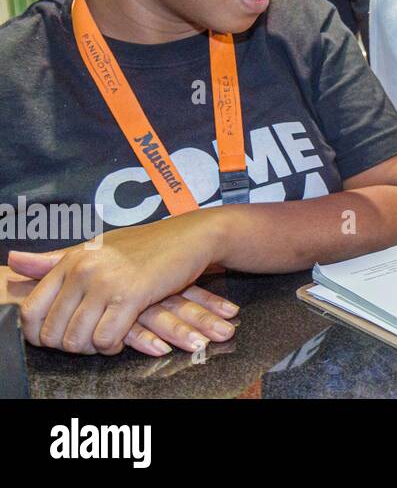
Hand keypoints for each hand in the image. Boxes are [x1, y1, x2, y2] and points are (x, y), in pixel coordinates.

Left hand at [7, 211, 223, 354]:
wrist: (191, 237)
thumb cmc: (145, 244)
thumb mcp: (96, 248)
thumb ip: (54, 260)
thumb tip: (13, 261)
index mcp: (71, 260)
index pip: (31, 310)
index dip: (39, 334)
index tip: (58, 337)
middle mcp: (83, 271)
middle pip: (53, 332)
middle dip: (70, 345)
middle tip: (89, 340)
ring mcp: (106, 283)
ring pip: (78, 339)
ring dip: (91, 348)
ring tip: (106, 339)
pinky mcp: (132, 296)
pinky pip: (107, 338)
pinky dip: (112, 346)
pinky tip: (121, 337)